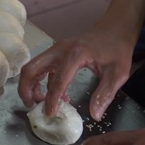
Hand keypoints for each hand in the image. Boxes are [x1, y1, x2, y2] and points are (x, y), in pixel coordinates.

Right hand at [17, 27, 132, 119]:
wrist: (114, 30)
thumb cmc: (117, 50)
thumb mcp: (118, 73)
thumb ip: (105, 94)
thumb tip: (95, 115)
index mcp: (75, 54)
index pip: (57, 80)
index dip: (51, 99)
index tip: (49, 113)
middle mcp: (59, 50)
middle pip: (31, 69)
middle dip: (26, 90)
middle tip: (32, 106)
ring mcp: (54, 50)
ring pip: (31, 68)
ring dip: (29, 86)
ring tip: (38, 102)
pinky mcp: (54, 53)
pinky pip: (39, 67)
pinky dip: (39, 82)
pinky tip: (54, 94)